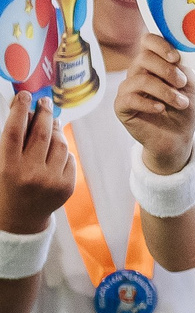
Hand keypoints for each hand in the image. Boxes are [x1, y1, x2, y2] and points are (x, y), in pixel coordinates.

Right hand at [0, 93, 73, 234]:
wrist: (20, 217)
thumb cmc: (7, 184)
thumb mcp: (3, 163)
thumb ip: (13, 141)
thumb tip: (28, 112)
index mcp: (8, 168)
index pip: (14, 133)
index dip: (19, 111)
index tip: (23, 94)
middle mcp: (30, 174)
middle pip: (42, 134)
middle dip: (44, 113)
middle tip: (44, 101)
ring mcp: (51, 181)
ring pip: (60, 144)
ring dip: (55, 130)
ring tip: (50, 123)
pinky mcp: (67, 186)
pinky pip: (69, 158)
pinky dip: (62, 151)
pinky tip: (54, 151)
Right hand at [115, 35, 194, 175]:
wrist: (178, 136)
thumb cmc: (183, 108)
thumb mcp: (190, 85)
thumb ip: (182, 68)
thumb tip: (174, 56)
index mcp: (154, 63)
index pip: (147, 41)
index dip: (160, 45)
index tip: (175, 58)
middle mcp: (137, 72)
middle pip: (143, 58)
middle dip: (168, 71)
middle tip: (182, 84)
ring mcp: (127, 89)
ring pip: (140, 79)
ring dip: (165, 91)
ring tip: (181, 103)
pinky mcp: (121, 106)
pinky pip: (129, 98)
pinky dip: (148, 103)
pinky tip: (160, 109)